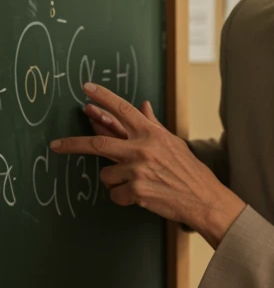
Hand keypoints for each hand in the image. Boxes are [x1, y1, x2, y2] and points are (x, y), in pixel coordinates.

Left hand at [50, 83, 245, 247]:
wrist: (203, 199)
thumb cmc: (189, 171)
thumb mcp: (173, 143)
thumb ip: (153, 125)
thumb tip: (144, 106)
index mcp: (151, 134)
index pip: (122, 110)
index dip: (103, 97)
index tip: (87, 89)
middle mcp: (142, 149)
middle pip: (98, 143)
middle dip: (73, 144)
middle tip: (55, 145)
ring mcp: (138, 170)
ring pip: (106, 175)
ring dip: (115, 181)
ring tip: (136, 183)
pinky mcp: (137, 191)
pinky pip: (115, 194)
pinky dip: (123, 198)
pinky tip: (141, 196)